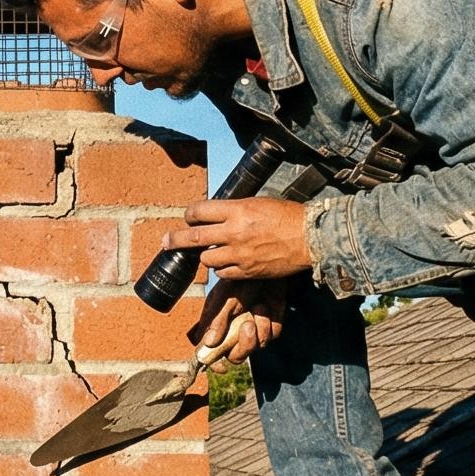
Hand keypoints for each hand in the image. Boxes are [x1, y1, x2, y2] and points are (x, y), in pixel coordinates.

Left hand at [165, 197, 313, 280]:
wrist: (309, 237)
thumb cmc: (287, 216)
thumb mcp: (258, 203)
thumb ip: (235, 209)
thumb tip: (215, 214)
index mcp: (237, 210)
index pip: (200, 211)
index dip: (191, 214)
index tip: (189, 217)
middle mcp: (234, 232)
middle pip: (194, 237)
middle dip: (175, 239)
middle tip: (165, 241)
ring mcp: (240, 254)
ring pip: (207, 259)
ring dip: (206, 255)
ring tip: (213, 251)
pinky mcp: (247, 271)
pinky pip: (223, 273)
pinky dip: (222, 269)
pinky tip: (229, 262)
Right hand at [191, 277, 289, 370]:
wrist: (265, 267)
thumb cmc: (239, 278)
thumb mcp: (225, 296)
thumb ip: (218, 319)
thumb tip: (209, 343)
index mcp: (216, 325)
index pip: (210, 351)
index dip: (214, 361)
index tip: (220, 365)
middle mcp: (233, 330)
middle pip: (236, 356)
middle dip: (244, 345)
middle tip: (248, 325)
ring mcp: (253, 329)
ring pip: (257, 346)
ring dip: (259, 328)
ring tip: (258, 307)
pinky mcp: (271, 325)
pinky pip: (271, 335)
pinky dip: (270, 323)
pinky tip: (265, 306)